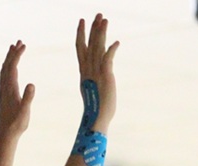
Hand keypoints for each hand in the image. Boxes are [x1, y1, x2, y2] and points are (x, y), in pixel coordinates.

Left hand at [0, 40, 34, 138]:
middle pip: (7, 65)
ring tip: (13, 48)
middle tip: (19, 41)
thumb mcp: (25, 111)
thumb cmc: (17, 123)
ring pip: (4, 70)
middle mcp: (5, 87)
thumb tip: (32, 84)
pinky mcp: (4, 95)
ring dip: (9, 58)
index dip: (17, 55)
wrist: (6, 133)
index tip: (23, 45)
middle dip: (13, 53)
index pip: (12, 67)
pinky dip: (7, 67)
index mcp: (10, 88)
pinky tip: (10, 67)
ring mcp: (3, 91)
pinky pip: (4, 76)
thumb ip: (28, 97)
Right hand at [75, 14, 119, 130]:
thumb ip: (95, 77)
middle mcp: (88, 70)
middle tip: (97, 14)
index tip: (82, 21)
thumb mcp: (95, 89)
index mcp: (84, 72)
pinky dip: (112, 50)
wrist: (97, 118)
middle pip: (90, 44)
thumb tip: (99, 72)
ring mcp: (96, 72)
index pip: (81, 48)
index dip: (81, 34)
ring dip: (101, 33)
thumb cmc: (98, 108)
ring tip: (105, 19)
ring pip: (98, 47)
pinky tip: (117, 42)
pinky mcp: (106, 76)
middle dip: (93, 28)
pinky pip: (108, 59)